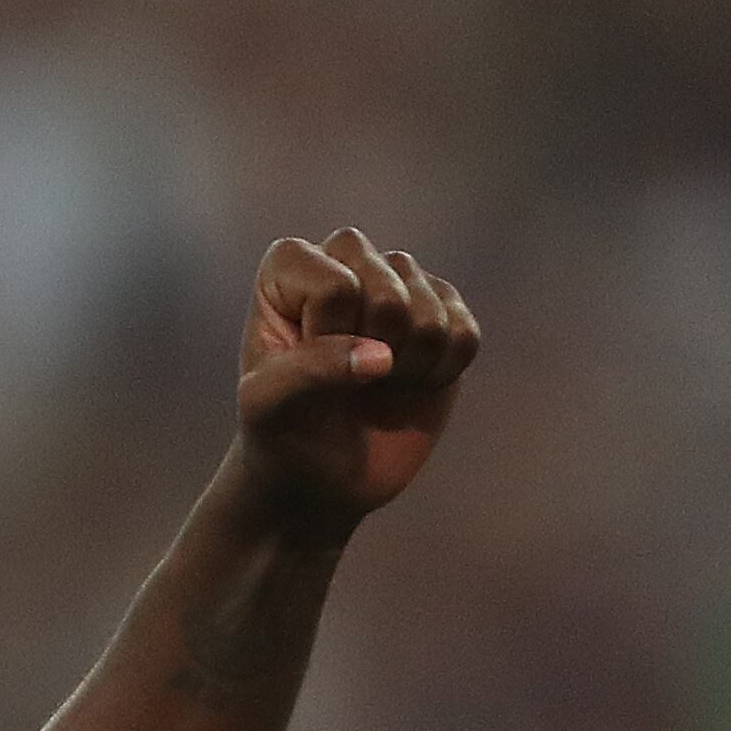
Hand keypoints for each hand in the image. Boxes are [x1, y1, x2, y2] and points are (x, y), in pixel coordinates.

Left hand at [231, 228, 476, 528]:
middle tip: (345, 380)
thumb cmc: (280, 431)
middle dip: (372, 353)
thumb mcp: (265, 406)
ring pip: (432, 312)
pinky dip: (440, 375)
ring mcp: (399, 280)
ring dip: (406, 368)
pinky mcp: (444, 311)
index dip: (327, 341)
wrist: (320, 472)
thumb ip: (307, 372)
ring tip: (374, 383)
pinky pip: (465, 335)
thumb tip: (382, 357)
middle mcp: (347, 257)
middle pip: (389, 292)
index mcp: (289, 263)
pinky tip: (408, 383)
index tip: (303, 368)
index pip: (337, 287)